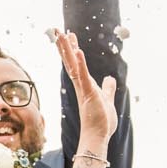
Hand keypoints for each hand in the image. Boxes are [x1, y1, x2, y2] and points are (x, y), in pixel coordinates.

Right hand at [57, 30, 118, 147]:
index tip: (69, 36)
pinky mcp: (88, 93)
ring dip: (67, 50)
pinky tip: (78, 51)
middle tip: (57, 30)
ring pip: (73, 65)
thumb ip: (107, 88)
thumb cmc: (101, 122)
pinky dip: (80, 63)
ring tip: (62, 34)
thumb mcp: (107, 99)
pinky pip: (83, 76)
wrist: (98, 137)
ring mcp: (83, 89)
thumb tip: (109, 78)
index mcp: (84, 85)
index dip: (72, 49)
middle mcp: (80, 85)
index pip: (76, 64)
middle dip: (64, 46)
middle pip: (69, 61)